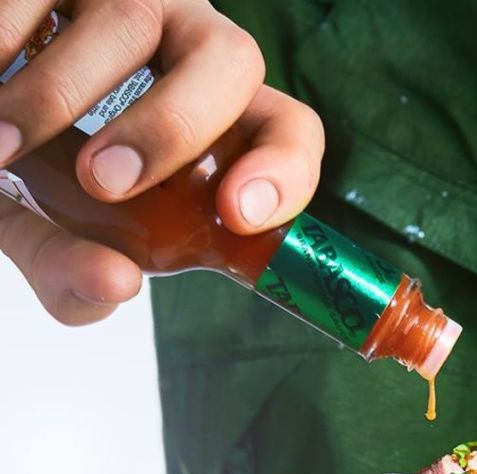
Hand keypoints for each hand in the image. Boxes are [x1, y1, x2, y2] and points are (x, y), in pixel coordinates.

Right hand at [0, 0, 323, 323]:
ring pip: (134, 17)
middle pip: (233, 62)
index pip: (288, 128)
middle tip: (101, 182)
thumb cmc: (24, 167)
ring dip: (60, 94)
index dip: (284, 167)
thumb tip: (113, 283)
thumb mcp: (47, 226)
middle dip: (172, 127)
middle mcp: (189, 48)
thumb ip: (72, 266)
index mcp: (215, 117)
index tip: (236, 214)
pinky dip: (5, 41)